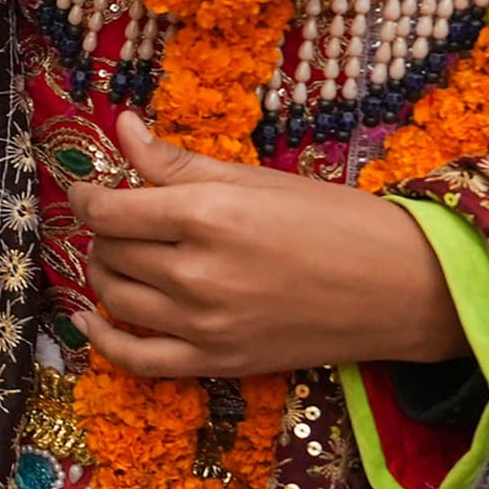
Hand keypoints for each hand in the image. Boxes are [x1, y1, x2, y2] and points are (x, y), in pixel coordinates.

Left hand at [64, 111, 462, 378]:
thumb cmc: (336, 221)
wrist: (403, 288)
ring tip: (122, 255)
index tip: (87, 190)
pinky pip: (136, 359)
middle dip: (104, 231)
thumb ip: (177, 161)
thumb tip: (122, 126)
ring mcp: (205, 324)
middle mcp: (198, 273)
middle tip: (122, 219)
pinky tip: (89, 319)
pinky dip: (102, 340)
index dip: (86, 197)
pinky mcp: (217, 362)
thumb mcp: (256, 178)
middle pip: (110, 251)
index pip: (108, 210)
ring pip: (114, 297)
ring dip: (104, 272)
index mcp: (208, 215)